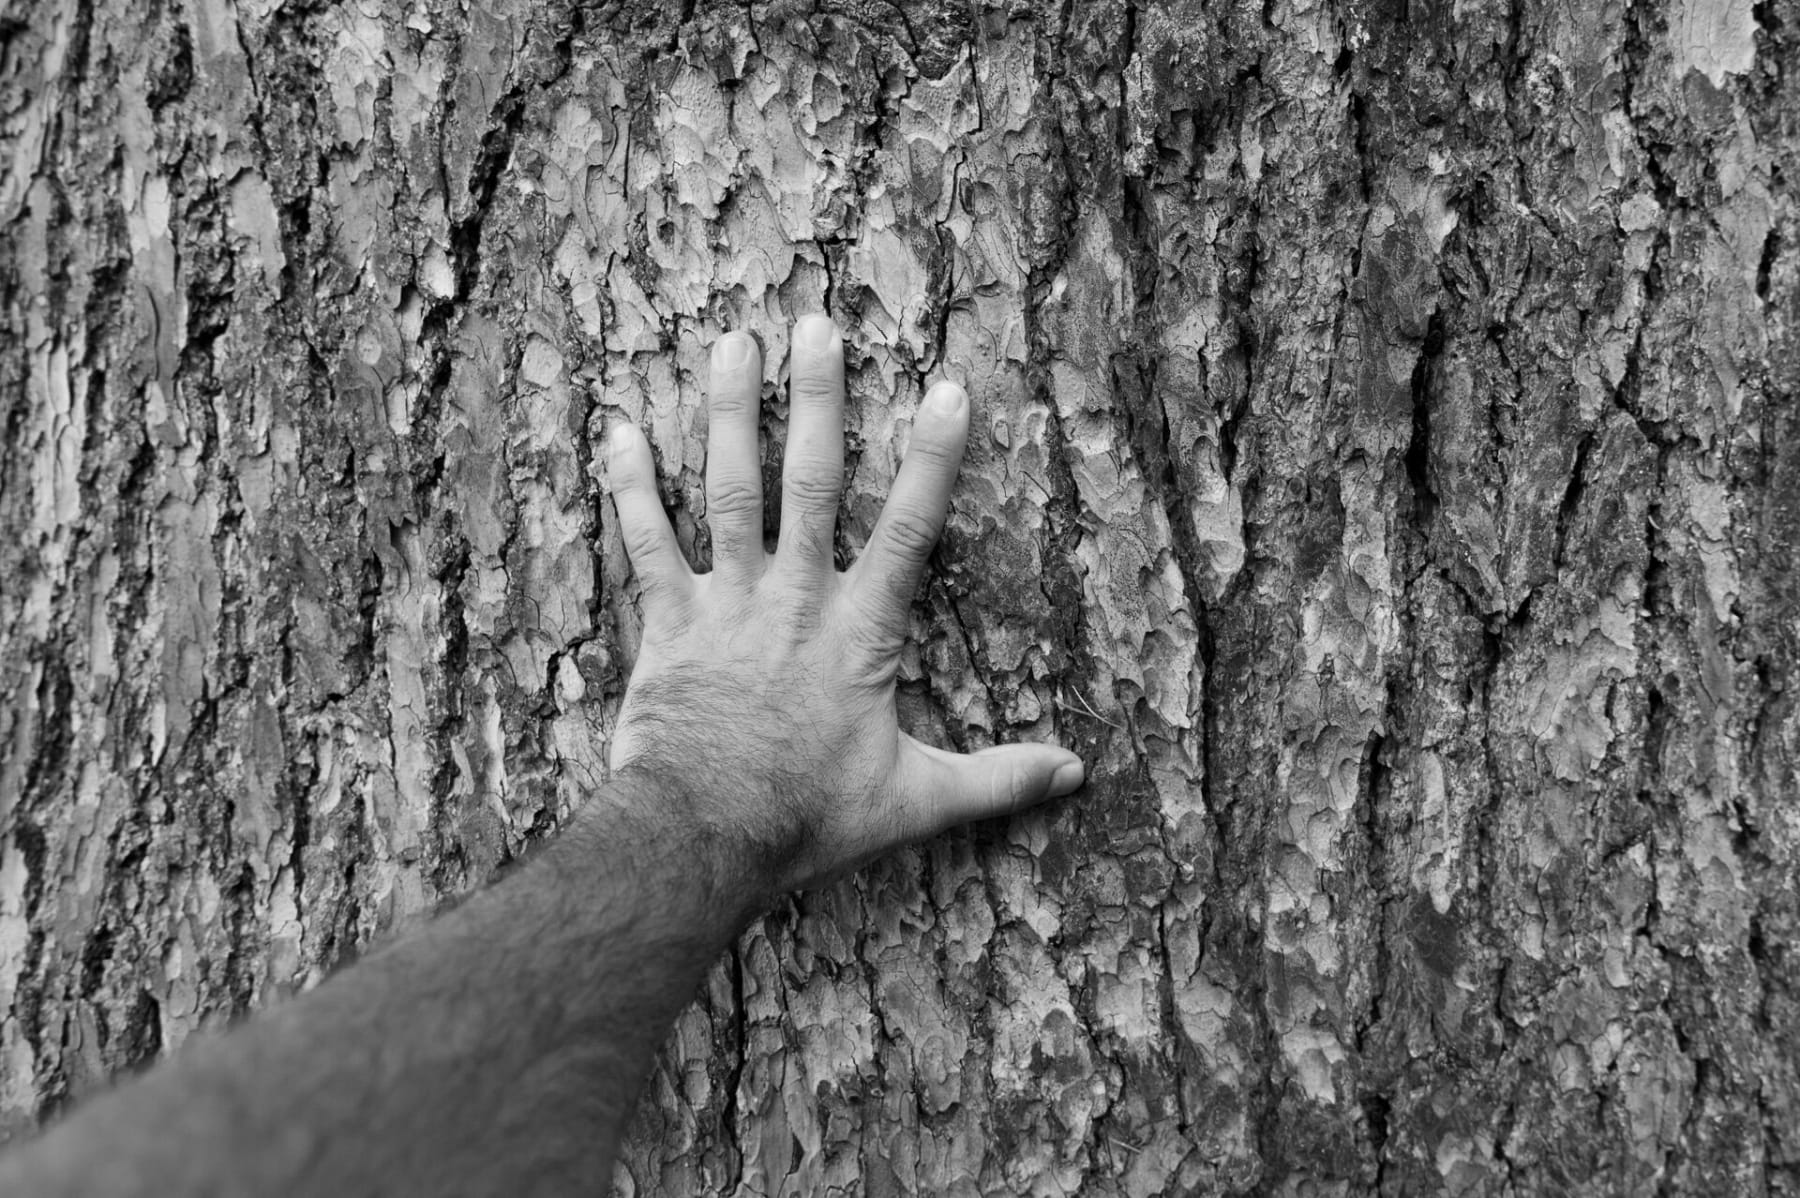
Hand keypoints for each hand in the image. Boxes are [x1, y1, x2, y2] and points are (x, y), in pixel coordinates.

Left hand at [604, 314, 1084, 891]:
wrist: (704, 835)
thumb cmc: (809, 818)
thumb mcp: (917, 801)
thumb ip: (997, 781)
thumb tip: (1077, 775)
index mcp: (861, 631)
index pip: (910, 529)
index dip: (933, 458)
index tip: (949, 388)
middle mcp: (796, 598)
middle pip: (812, 481)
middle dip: (819, 400)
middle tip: (816, 326)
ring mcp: (728, 602)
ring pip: (731, 489)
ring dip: (731, 413)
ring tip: (733, 343)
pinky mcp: (668, 622)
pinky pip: (646, 541)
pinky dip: (630, 486)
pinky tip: (621, 430)